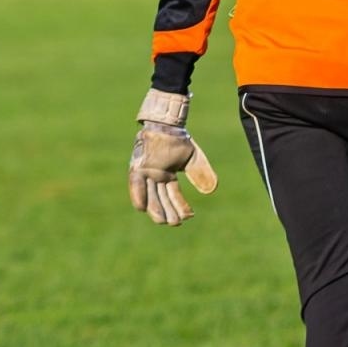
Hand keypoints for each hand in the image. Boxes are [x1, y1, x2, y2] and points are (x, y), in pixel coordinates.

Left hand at [128, 89, 217, 225]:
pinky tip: (141, 208)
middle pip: (161, 200)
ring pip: (149, 196)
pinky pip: (136, 184)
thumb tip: (211, 191)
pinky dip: (138, 195)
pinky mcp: (137, 167)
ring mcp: (146, 174)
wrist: (167, 124)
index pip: (174, 196)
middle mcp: (155, 178)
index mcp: (167, 177)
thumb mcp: (193, 159)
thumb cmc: (178, 139)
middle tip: (175, 222)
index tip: (189, 216)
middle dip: (168, 212)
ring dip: (155, 209)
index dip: (181, 207)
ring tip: (162, 221)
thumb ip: (201, 174)